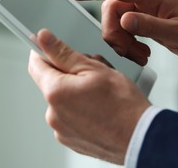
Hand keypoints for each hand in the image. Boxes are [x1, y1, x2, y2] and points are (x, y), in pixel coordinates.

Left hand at [28, 29, 150, 164]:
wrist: (142, 137)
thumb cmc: (124, 104)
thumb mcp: (94, 68)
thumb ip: (63, 53)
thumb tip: (43, 38)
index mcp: (56, 93)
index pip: (36, 64)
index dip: (43, 52)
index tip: (51, 47)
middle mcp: (53, 114)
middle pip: (52, 82)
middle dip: (69, 72)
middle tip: (93, 70)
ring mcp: (62, 130)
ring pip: (63, 99)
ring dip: (76, 90)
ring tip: (101, 91)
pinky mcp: (71, 140)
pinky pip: (70, 116)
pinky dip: (80, 108)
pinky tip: (99, 106)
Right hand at [70, 0, 177, 68]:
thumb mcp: (176, 33)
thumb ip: (148, 26)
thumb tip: (124, 20)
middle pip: (113, 10)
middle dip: (115, 33)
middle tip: (128, 52)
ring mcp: (144, 9)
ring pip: (117, 22)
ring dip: (123, 42)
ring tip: (140, 56)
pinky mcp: (144, 19)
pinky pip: (126, 29)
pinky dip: (128, 44)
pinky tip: (141, 53)